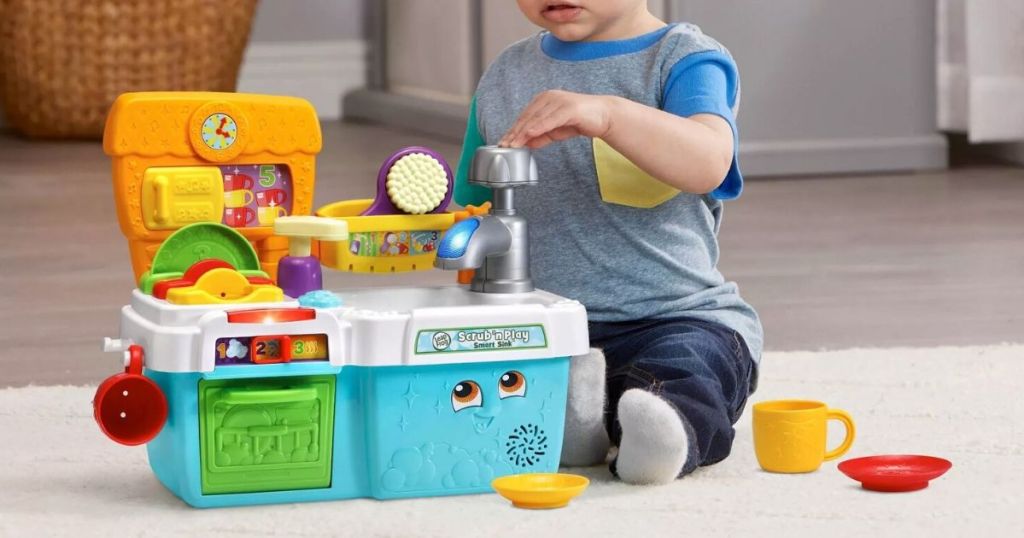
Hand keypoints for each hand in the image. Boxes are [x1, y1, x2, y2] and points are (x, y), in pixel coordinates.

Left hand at [499, 90, 614, 148]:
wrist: (604, 116)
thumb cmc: (579, 121)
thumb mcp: (555, 131)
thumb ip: (541, 136)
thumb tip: (526, 144)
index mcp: (543, 100)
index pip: (524, 116)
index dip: (513, 130)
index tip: (504, 142)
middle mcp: (549, 97)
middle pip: (527, 117)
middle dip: (515, 133)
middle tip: (505, 145)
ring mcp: (558, 101)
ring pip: (536, 118)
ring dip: (523, 132)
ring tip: (514, 143)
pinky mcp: (568, 107)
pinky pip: (550, 119)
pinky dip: (539, 127)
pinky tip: (530, 134)